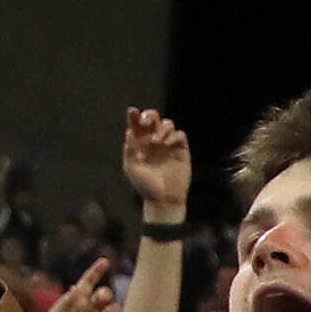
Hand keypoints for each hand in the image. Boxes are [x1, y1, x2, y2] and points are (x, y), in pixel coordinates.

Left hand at [118, 103, 192, 218]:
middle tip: (146, 122)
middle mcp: (154, 141)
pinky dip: (174, 136)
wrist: (163, 199)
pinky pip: (180, 135)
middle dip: (150, 116)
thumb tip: (129, 132)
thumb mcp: (131, 168)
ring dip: (162, 128)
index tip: (132, 111)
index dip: (134, 116)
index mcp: (140, 143)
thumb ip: (129, 150)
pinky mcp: (181, 150)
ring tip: (156, 140)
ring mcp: (168, 145)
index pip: (136, 125)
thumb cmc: (145, 186)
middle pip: (153, 119)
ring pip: (167, 124)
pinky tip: (167, 144)